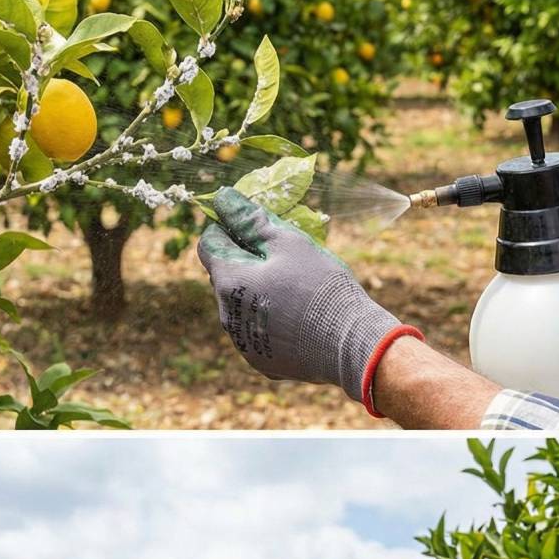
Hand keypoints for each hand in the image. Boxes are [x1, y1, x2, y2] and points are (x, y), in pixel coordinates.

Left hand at [197, 186, 415, 402]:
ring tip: (294, 289)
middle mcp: (226, 315)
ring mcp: (242, 342)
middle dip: (245, 261)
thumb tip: (222, 198)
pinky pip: (257, 332)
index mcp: (229, 281)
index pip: (209, 243)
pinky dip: (269, 320)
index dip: (228, 227)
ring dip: (257, 291)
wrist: (349, 343)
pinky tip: (298, 317)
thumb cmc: (319, 285)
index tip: (254, 226)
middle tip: (282, 256)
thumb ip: (249, 219)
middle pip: (225, 276)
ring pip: (240, 305)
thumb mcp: (287, 242)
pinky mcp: (261, 361)